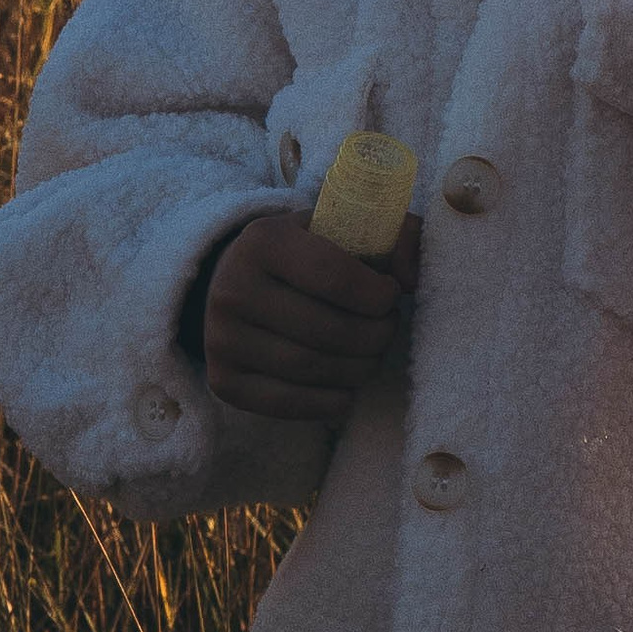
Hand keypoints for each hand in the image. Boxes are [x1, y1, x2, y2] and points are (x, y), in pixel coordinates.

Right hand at [200, 208, 420, 420]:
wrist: (237, 281)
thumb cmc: (306, 254)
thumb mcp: (342, 227)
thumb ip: (391, 236)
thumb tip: (410, 279)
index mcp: (263, 241)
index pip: (334, 277)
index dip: (378, 295)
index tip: (391, 295)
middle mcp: (232, 289)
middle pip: (326, 331)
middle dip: (375, 336)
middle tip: (388, 329)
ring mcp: (222, 338)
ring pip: (310, 369)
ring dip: (359, 368)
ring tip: (372, 353)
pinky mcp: (223, 379)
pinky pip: (287, 403)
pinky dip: (331, 401)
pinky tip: (348, 386)